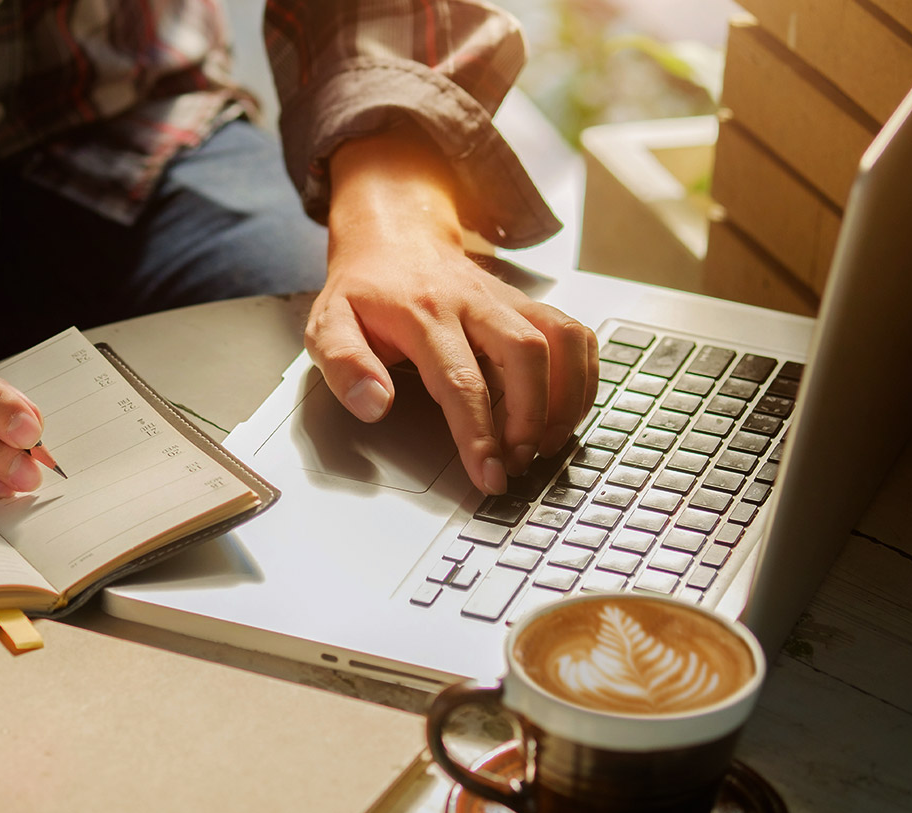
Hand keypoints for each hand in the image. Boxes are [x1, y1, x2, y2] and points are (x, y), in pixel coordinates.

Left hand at [310, 123, 597, 495]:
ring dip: (565, 398)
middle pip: (526, 355)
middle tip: (518, 462)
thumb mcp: (327, 325)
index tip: (489, 474)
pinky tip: (566, 409)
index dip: (479, 434)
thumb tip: (373, 406)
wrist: (394, 237)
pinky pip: (573, 333)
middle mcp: (473, 302)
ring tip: (547, 443)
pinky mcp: (526, 304)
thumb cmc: (364, 292)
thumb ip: (344, 366)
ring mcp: (506, 300)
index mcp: (422, 313)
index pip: (460, 380)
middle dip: (532, 419)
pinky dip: (583, 375)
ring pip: (561, 340)